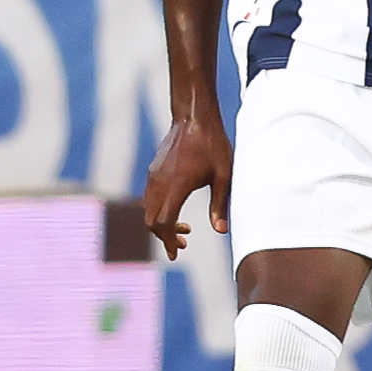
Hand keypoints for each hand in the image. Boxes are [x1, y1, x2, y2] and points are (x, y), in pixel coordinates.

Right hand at [143, 109, 233, 260]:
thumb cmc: (212, 144)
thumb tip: (221, 231)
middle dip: (163, 237)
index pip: (164, 221)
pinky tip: (176, 211)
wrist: (193, 117)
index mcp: (177, 185)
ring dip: (161, 224)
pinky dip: (159, 211)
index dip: (168, 240)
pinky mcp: (154, 171)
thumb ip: (220, 205)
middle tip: (181, 246)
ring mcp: (154, 176)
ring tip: (184, 231)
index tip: (176, 253)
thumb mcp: (223, 176)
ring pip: (149, 210)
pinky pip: (150, 198)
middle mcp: (160, 182)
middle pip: (151, 220)